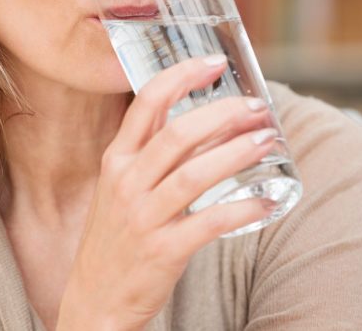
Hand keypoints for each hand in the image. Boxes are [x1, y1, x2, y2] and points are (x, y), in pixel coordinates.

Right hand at [56, 55, 277, 329]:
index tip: (213, 62)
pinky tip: (267, 201)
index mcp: (115, 160)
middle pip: (177, 135)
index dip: (180, 77)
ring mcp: (143, 217)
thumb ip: (148, 155)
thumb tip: (200, 122)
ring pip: (194, 175)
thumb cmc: (115, 238)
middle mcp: (126, 183)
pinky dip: (242, 209)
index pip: (145, 104)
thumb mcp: (118, 188)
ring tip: (268, 141)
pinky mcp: (163, 251)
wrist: (93, 298)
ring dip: (236, 154)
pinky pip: (209, 223)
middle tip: (257, 107)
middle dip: (222, 115)